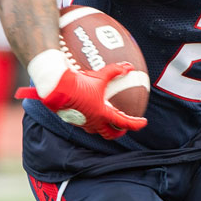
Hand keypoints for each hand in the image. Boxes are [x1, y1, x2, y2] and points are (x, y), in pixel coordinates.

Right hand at [16, 55, 146, 138]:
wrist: (56, 88)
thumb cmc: (79, 83)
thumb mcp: (99, 76)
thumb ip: (115, 71)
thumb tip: (129, 67)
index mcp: (102, 114)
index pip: (123, 123)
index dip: (135, 124)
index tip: (143, 122)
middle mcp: (93, 122)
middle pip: (109, 134)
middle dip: (118, 132)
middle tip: (124, 127)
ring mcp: (82, 123)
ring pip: (97, 130)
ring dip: (104, 127)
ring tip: (108, 120)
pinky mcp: (72, 120)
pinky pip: (86, 124)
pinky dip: (92, 120)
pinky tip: (91, 111)